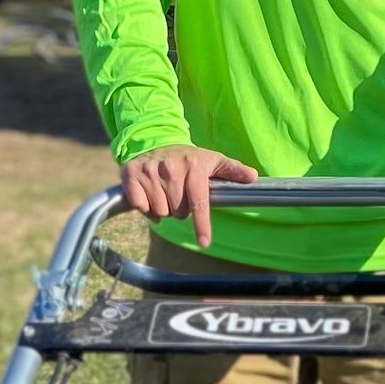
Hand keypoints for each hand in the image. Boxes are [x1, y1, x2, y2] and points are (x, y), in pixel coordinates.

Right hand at [120, 144, 257, 247]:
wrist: (155, 141)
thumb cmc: (189, 158)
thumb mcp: (212, 160)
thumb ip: (233, 170)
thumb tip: (253, 177)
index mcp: (194, 165)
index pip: (198, 201)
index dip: (201, 224)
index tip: (204, 242)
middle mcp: (171, 166)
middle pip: (178, 211)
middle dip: (180, 210)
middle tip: (179, 195)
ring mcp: (149, 169)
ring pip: (160, 211)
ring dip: (163, 209)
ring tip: (165, 193)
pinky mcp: (131, 173)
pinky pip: (141, 206)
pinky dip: (146, 208)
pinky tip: (150, 196)